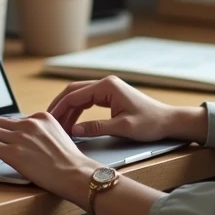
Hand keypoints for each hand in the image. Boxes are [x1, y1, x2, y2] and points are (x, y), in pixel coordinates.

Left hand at [0, 112, 98, 200]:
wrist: (76, 174)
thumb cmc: (71, 163)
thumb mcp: (59, 137)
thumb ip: (42, 134)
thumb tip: (27, 144)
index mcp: (42, 117)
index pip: (12, 120)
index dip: (4, 133)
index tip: (2, 144)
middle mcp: (30, 123)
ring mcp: (21, 136)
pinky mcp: (14, 151)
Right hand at [47, 76, 206, 142]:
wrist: (168, 121)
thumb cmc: (150, 123)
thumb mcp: (122, 128)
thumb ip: (96, 128)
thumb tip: (74, 130)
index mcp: (107, 86)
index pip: (75, 95)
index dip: (59, 108)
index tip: (48, 121)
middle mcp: (106, 83)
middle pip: (73, 91)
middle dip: (59, 107)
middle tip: (47, 122)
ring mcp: (108, 89)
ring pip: (79, 96)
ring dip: (67, 110)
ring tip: (57, 126)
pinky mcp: (110, 96)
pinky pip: (87, 101)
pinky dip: (77, 111)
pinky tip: (71, 124)